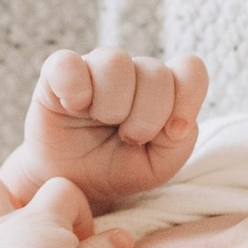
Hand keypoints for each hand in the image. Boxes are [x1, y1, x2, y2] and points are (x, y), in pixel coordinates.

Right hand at [14, 48, 209, 208]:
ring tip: (103, 123)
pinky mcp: (57, 72)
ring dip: (112, 105)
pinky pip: (67, 63)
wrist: (74, 184)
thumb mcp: (159, 164)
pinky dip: (74, 89)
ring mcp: (94, 67)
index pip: (190, 68)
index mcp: (163, 87)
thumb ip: (179, 140)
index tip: (173, 133)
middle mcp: (132, 70)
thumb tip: (177, 121)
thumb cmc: (119, 168)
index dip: (188, 98)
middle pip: (155, 72)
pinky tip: (74, 108)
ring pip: (115, 62)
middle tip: (129, 139)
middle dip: (146, 116)